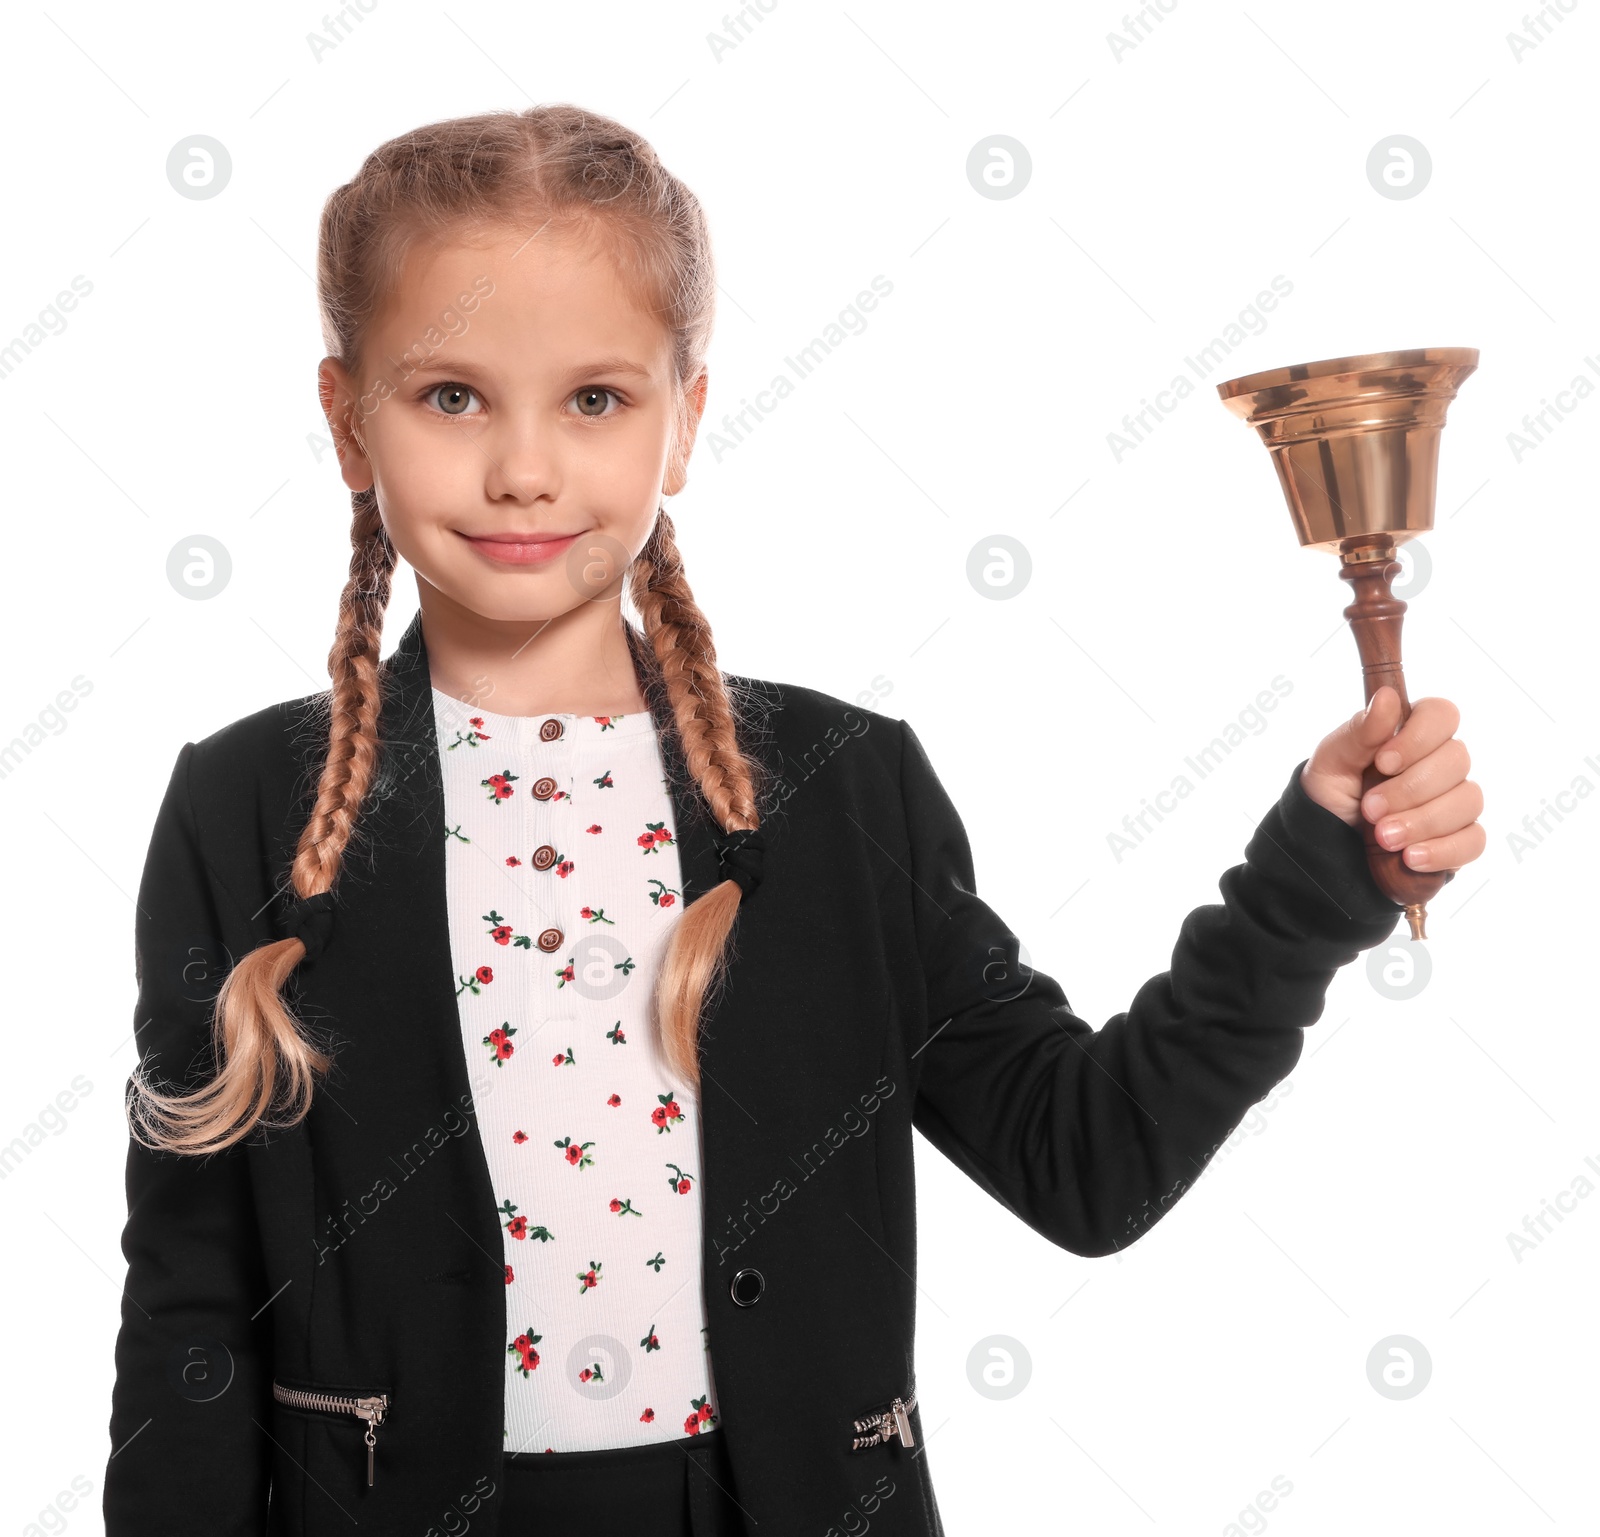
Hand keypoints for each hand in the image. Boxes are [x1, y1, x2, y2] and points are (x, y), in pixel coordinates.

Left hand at [1299, 687, 1484, 873]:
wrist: (1327, 843)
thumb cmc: (1332, 792)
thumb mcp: (1332, 761)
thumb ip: (1360, 732)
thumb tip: (1386, 697)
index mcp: (1411, 733)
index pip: (1442, 715)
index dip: (1419, 737)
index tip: (1383, 762)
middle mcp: (1440, 763)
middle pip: (1457, 761)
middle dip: (1409, 789)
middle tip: (1370, 809)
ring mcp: (1455, 800)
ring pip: (1467, 801)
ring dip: (1422, 822)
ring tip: (1383, 838)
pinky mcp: (1461, 837)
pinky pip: (1473, 841)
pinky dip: (1442, 851)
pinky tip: (1410, 858)